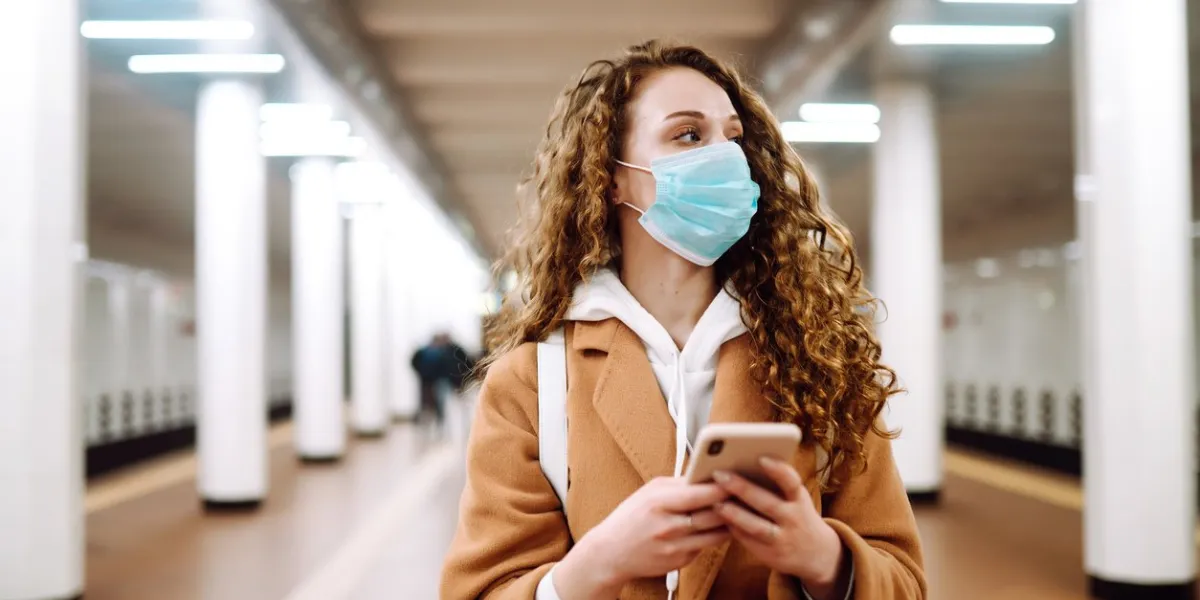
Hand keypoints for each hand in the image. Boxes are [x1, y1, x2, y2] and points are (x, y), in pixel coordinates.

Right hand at [554, 477, 730, 598]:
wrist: (610, 553)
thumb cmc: (630, 518)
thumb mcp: (648, 493)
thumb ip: (677, 484)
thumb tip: (704, 475)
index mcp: (659, 503)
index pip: (699, 494)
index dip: (721, 486)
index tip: (736, 478)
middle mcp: (669, 527)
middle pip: (713, 514)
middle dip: (732, 503)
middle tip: (746, 492)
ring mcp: (676, 547)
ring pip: (716, 533)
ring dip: (730, 521)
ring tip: (740, 508)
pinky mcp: (681, 562)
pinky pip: (706, 545)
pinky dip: (716, 535)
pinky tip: (721, 526)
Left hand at [712, 458, 848, 597]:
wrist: (817, 554)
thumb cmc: (798, 515)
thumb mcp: (796, 499)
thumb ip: (777, 486)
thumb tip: (742, 463)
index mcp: (799, 500)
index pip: (792, 483)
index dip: (778, 470)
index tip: (761, 458)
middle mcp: (793, 519)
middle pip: (767, 503)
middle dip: (742, 488)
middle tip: (719, 474)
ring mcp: (782, 539)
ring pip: (756, 526)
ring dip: (734, 514)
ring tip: (715, 502)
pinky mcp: (770, 555)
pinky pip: (748, 540)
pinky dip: (733, 528)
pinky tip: (719, 518)